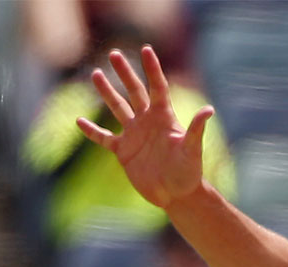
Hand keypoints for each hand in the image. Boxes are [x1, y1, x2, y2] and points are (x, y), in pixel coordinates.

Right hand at [77, 46, 213, 212]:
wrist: (177, 195)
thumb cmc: (189, 173)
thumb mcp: (192, 150)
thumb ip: (195, 129)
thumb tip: (208, 110)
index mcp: (164, 117)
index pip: (157, 87)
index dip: (152, 69)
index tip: (146, 49)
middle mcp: (147, 122)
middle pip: (134, 91)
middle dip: (125, 73)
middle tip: (114, 53)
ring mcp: (134, 135)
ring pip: (117, 108)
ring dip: (107, 92)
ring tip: (96, 74)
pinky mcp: (123, 152)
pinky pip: (104, 138)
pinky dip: (92, 131)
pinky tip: (79, 121)